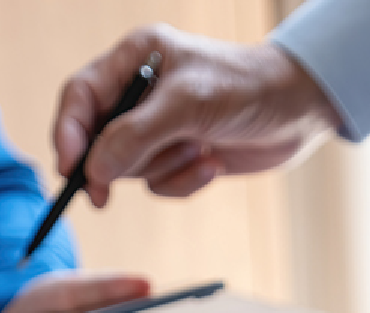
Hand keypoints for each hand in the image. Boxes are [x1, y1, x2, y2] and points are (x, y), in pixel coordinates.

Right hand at [53, 24, 339, 206]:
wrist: (300, 112)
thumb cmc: (246, 90)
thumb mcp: (187, 106)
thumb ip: (136, 135)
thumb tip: (95, 169)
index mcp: (134, 60)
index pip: (81, 98)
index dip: (69, 134)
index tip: (70, 170)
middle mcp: (143, 94)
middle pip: (101, 139)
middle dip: (117, 163)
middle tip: (106, 195)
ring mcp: (164, 128)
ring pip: (133, 168)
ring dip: (165, 169)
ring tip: (200, 151)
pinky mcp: (185, 156)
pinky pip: (163, 184)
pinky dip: (185, 182)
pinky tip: (212, 164)